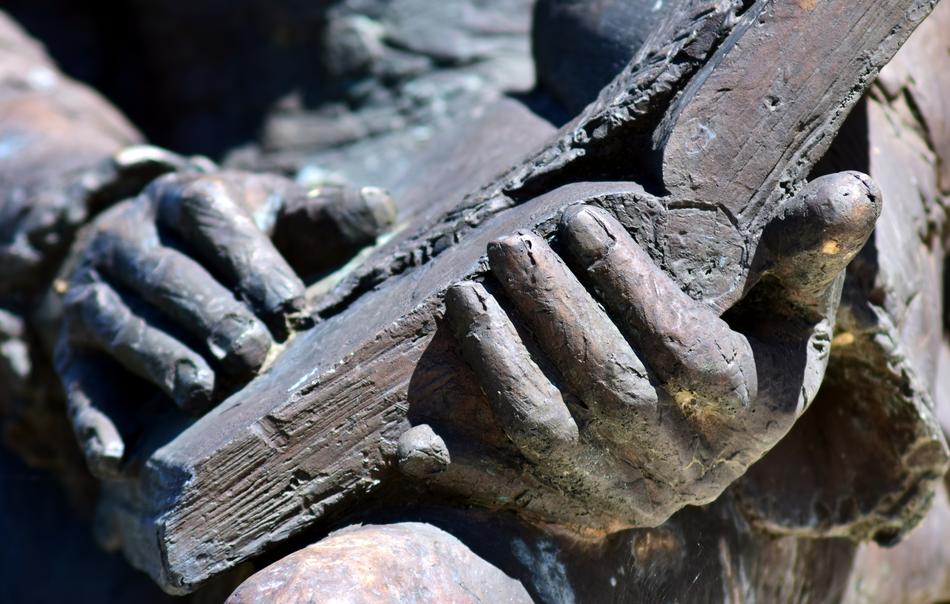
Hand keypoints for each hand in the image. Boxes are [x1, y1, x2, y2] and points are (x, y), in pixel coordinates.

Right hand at [55, 169, 394, 477]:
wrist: (142, 240)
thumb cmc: (237, 235)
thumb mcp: (280, 212)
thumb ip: (329, 215)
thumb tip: (383, 208)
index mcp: (184, 197)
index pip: (211, 219)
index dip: (250, 262)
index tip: (292, 305)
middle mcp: (126, 237)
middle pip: (163, 273)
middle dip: (208, 313)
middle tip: (252, 355)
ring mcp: (93, 291)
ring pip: (117, 323)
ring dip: (158, 357)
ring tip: (200, 392)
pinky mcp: (71, 347)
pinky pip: (80, 383)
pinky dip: (95, 421)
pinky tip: (119, 460)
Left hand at [444, 171, 879, 527]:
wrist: (704, 437)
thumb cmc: (746, 349)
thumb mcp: (787, 308)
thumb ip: (805, 255)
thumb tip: (850, 193)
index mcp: (743, 412)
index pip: (685, 355)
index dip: (630, 289)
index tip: (583, 224)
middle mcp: (681, 466)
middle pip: (608, 389)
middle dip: (552, 311)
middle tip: (508, 243)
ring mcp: (615, 492)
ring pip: (549, 434)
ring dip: (499, 365)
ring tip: (462, 296)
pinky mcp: (563, 508)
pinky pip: (507, 496)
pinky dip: (460, 472)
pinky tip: (415, 442)